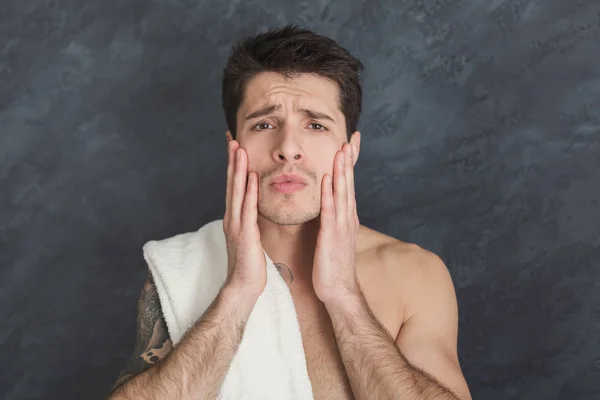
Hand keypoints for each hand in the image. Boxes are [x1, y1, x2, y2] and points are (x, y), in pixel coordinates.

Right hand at [222, 140, 266, 298]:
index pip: (234, 187)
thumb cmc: (249, 265)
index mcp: (235, 218)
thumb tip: (255, 210)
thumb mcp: (250, 238)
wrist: (243, 287)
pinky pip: (247, 208)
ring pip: (236, 191)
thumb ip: (250, 222)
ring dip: (238, 169)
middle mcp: (232, 218)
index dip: (234, 166)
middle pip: (231, 183)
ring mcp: (236, 224)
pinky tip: (250, 176)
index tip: (236, 147)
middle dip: (232, 160)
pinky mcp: (244, 233)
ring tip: (239, 148)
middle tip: (233, 138)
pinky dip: (248, 191)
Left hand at [313, 142, 360, 303]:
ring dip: (341, 171)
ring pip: (342, 193)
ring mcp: (341, 226)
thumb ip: (333, 221)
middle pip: (348, 184)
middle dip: (349, 161)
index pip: (348, 186)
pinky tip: (329, 179)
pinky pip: (330, 211)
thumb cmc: (333, 266)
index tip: (349, 144)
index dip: (349, 165)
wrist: (339, 291)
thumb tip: (330, 208)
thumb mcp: (334, 238)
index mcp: (346, 218)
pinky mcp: (331, 236)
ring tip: (341, 150)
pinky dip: (330, 194)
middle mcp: (347, 218)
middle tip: (350, 138)